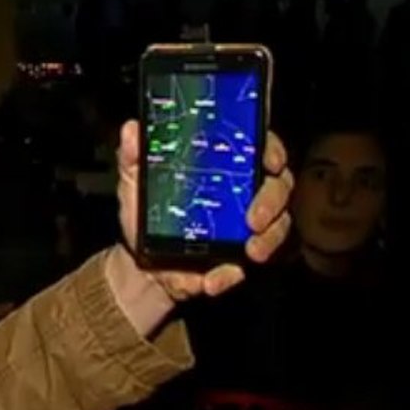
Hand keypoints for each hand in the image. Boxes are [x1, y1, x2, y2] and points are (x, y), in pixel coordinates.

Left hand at [116, 120, 292, 299]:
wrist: (139, 266)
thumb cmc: (144, 216)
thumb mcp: (134, 183)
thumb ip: (134, 157)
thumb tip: (131, 129)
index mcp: (225, 168)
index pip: (259, 149)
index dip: (271, 150)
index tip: (269, 159)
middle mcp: (244, 194)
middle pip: (279, 187)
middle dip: (272, 201)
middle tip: (254, 218)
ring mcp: (247, 230)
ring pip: (278, 228)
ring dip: (268, 240)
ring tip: (249, 251)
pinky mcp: (239, 261)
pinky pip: (245, 268)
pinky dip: (230, 275)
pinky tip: (212, 279)